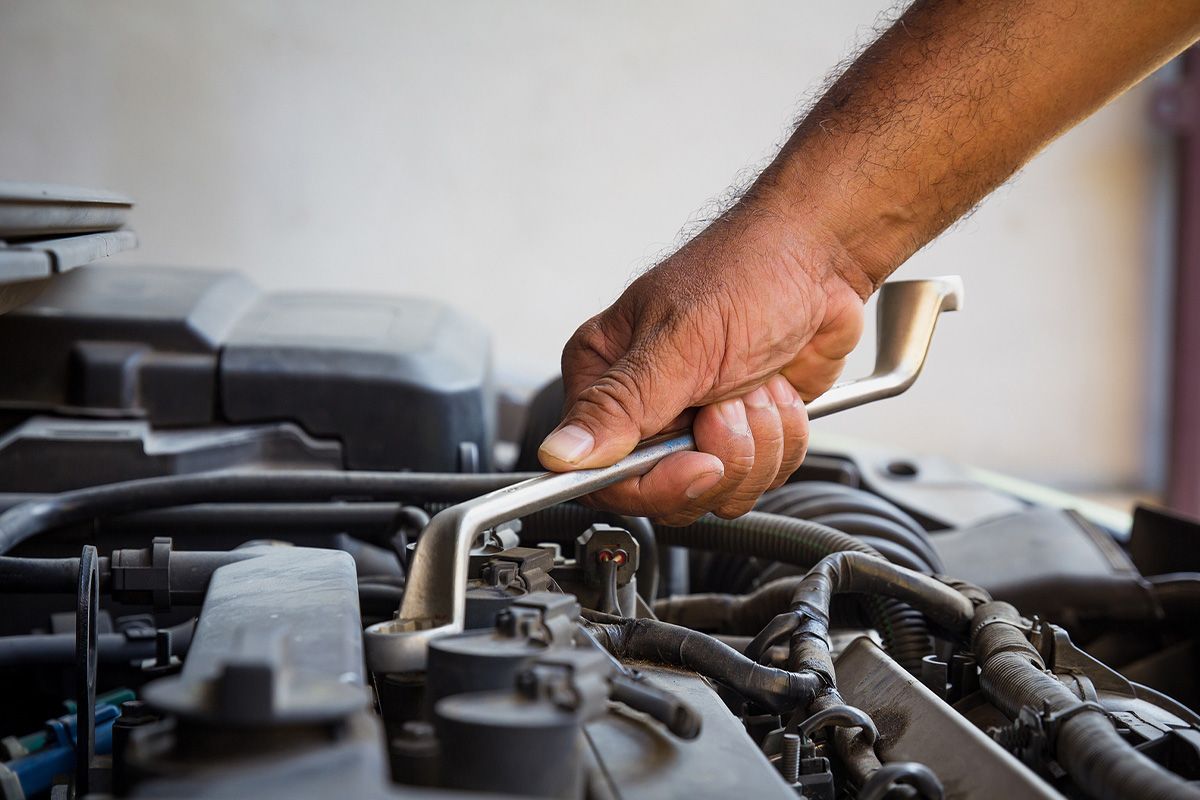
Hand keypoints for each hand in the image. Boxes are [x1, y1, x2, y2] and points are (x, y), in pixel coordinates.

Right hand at [538, 197, 868, 523]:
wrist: (821, 259)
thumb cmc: (748, 271)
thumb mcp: (680, 339)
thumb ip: (620, 405)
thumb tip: (558, 453)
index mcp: (604, 376)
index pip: (601, 473)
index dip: (655, 483)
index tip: (699, 464)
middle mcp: (643, 407)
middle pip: (665, 492)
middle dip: (720, 453)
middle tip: (734, 401)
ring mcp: (694, 424)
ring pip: (721, 491)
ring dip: (758, 442)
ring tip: (759, 385)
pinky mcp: (742, 435)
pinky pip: (761, 478)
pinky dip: (783, 439)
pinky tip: (779, 391)